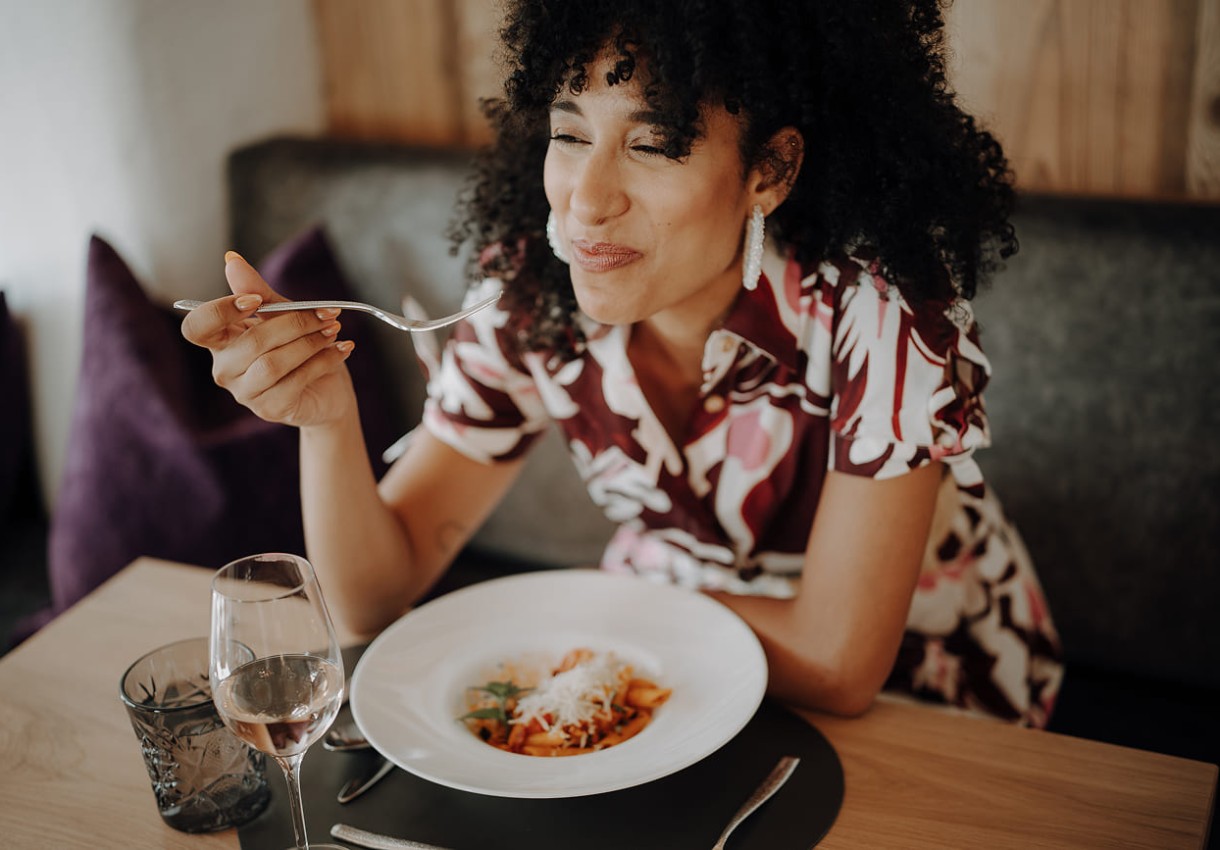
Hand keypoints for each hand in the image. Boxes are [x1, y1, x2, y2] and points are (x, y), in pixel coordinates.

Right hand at [180, 251, 357, 427]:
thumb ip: (258, 293)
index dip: (221, 311)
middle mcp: (225, 369)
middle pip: (251, 342)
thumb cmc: (300, 349)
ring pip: (273, 363)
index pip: (198, 327)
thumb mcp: (282, 316)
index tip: (256, 301)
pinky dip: (323, 361)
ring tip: (334, 330)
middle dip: (294, 323)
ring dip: (310, 342)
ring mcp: (245, 393)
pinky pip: (295, 381)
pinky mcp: (270, 409)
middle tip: (328, 313)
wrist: (329, 390)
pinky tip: (341, 349)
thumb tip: (231, 260)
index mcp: (221, 341)